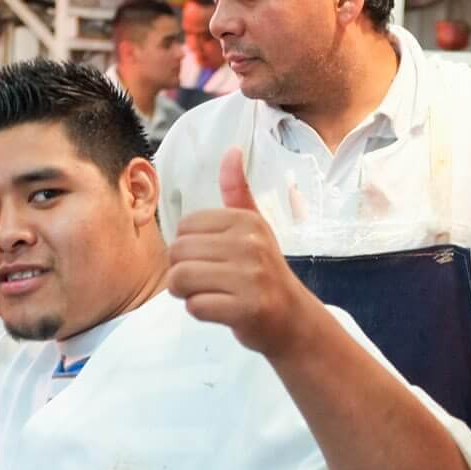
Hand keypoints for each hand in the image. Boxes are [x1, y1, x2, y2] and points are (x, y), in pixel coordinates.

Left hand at [167, 148, 308, 357]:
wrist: (293, 319)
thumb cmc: (265, 272)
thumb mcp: (255, 228)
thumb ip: (238, 192)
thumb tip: (232, 150)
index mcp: (246, 221)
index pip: (184, 227)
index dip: (188, 248)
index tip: (211, 260)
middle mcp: (250, 244)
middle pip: (177, 252)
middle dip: (182, 272)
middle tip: (208, 281)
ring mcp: (250, 277)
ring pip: (180, 279)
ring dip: (187, 293)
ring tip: (210, 294)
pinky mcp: (247, 308)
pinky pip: (195, 307)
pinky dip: (200, 312)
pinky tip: (221, 310)